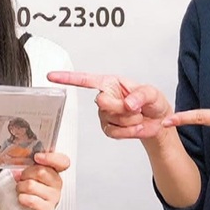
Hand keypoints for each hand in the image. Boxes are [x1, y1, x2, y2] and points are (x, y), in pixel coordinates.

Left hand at [12, 151, 67, 209]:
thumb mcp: (29, 171)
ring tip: (22, 189)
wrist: (26, 208)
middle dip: (25, 174)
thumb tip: (18, 169)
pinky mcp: (47, 209)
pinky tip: (23, 198)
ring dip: (20, 187)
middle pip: (40, 171)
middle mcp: (57, 183)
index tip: (37, 157)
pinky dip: (22, 197)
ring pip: (31, 185)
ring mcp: (54, 196)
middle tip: (22, 179)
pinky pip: (31, 200)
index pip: (62, 161)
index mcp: (55, 170)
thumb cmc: (28, 187)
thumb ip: (27, 165)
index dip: (50, 158)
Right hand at [47, 70, 172, 139]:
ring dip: (130, 120)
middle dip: (122, 107)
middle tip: (136, 107)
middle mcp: (105, 97)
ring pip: (111, 119)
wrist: (157, 120)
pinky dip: (129, 132)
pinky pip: (114, 133)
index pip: (85, 80)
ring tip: (138, 116)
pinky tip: (136, 127)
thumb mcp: (151, 93)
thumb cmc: (152, 101)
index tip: (51, 76)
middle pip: (102, 102)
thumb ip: (140, 95)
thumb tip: (128, 102)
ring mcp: (105, 114)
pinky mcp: (109, 129)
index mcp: (110, 83)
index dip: (67, 78)